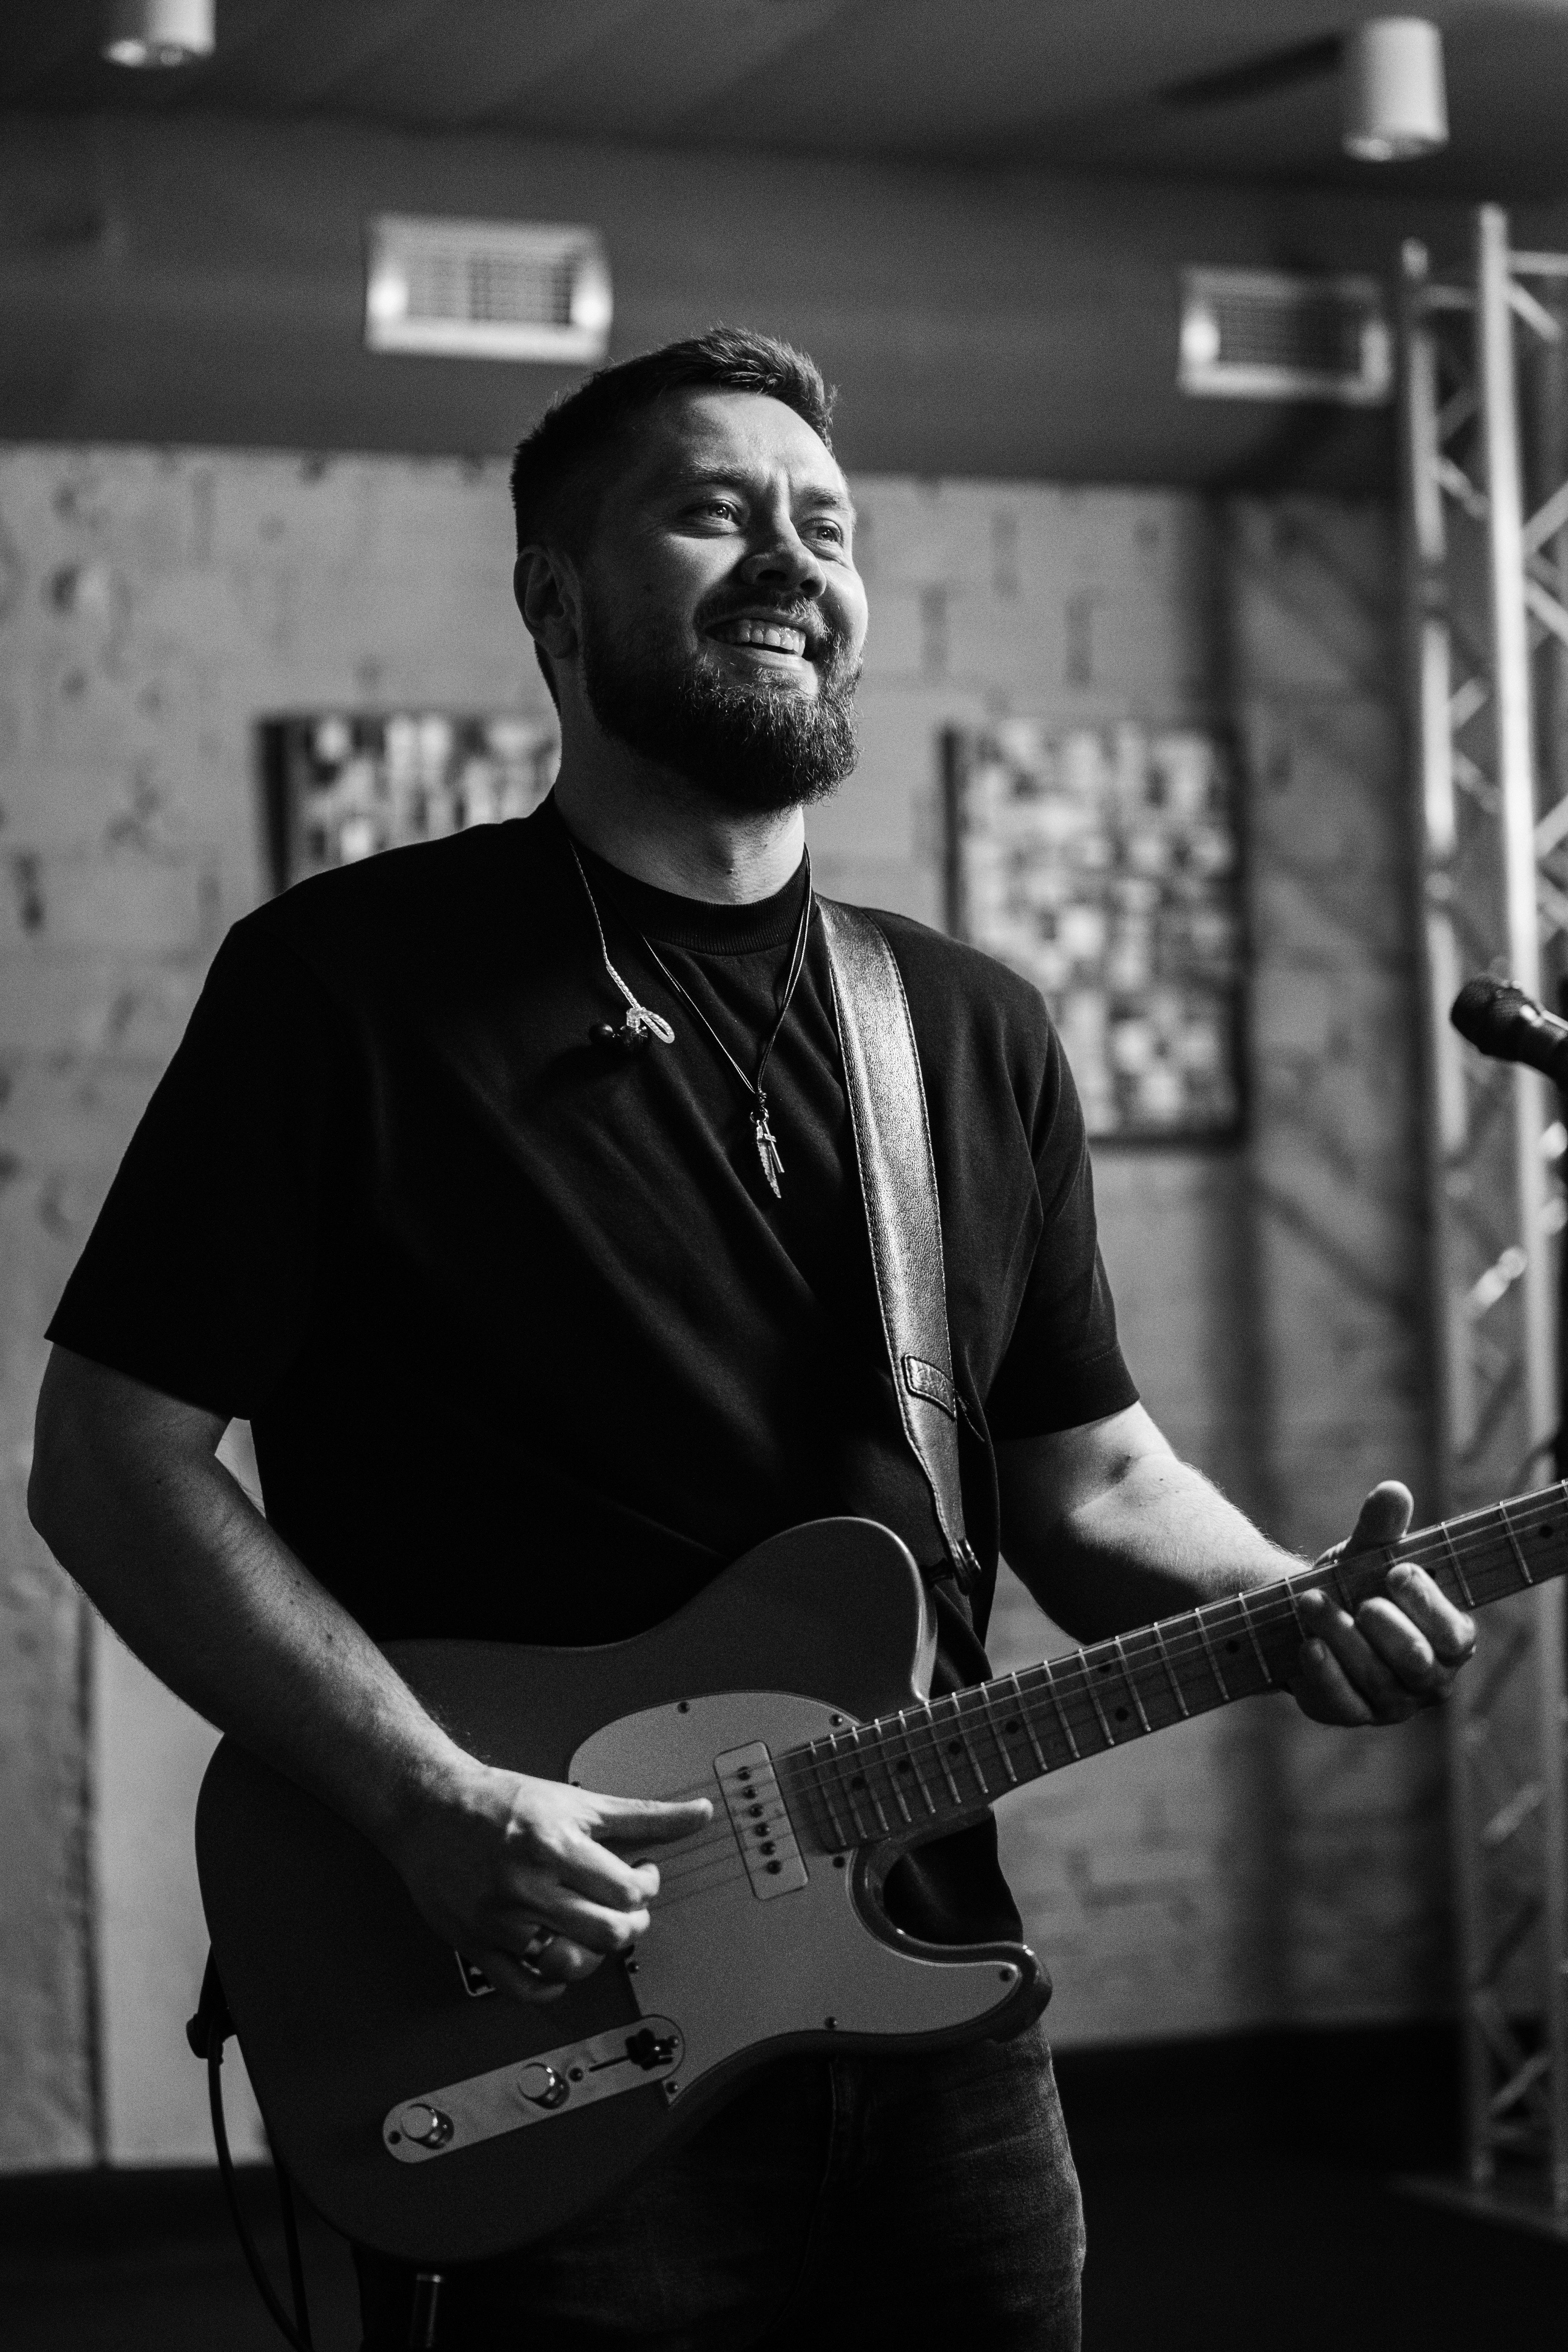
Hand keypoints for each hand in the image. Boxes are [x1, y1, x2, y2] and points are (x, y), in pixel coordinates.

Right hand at [389, 1762, 711, 2005]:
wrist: (429, 1807)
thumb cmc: (502, 1802)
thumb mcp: (578, 1800)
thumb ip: (644, 1814)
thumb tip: (700, 1813)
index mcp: (554, 1845)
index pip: (628, 1892)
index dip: (647, 1886)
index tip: (641, 1874)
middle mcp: (526, 1886)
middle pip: (608, 1934)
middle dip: (629, 1924)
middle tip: (623, 1906)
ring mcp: (499, 1920)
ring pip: (570, 1965)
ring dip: (594, 1954)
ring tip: (592, 1928)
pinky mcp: (476, 1945)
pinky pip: (525, 1989)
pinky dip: (551, 1984)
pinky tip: (559, 1961)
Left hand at [1289, 1480, 1476, 1726]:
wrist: (1306, 1612)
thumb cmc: (1354, 1581)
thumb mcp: (1366, 1552)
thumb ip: (1383, 1528)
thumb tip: (1393, 1490)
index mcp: (1450, 1639)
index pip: (1455, 1634)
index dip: (1427, 1604)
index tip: (1396, 1572)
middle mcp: (1429, 1678)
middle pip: (1418, 1663)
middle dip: (1387, 1629)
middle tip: (1361, 1601)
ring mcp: (1391, 1703)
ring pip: (1376, 1681)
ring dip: (1342, 1639)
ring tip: (1309, 1603)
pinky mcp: (1351, 1713)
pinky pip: (1342, 1703)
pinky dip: (1324, 1674)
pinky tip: (1307, 1646)